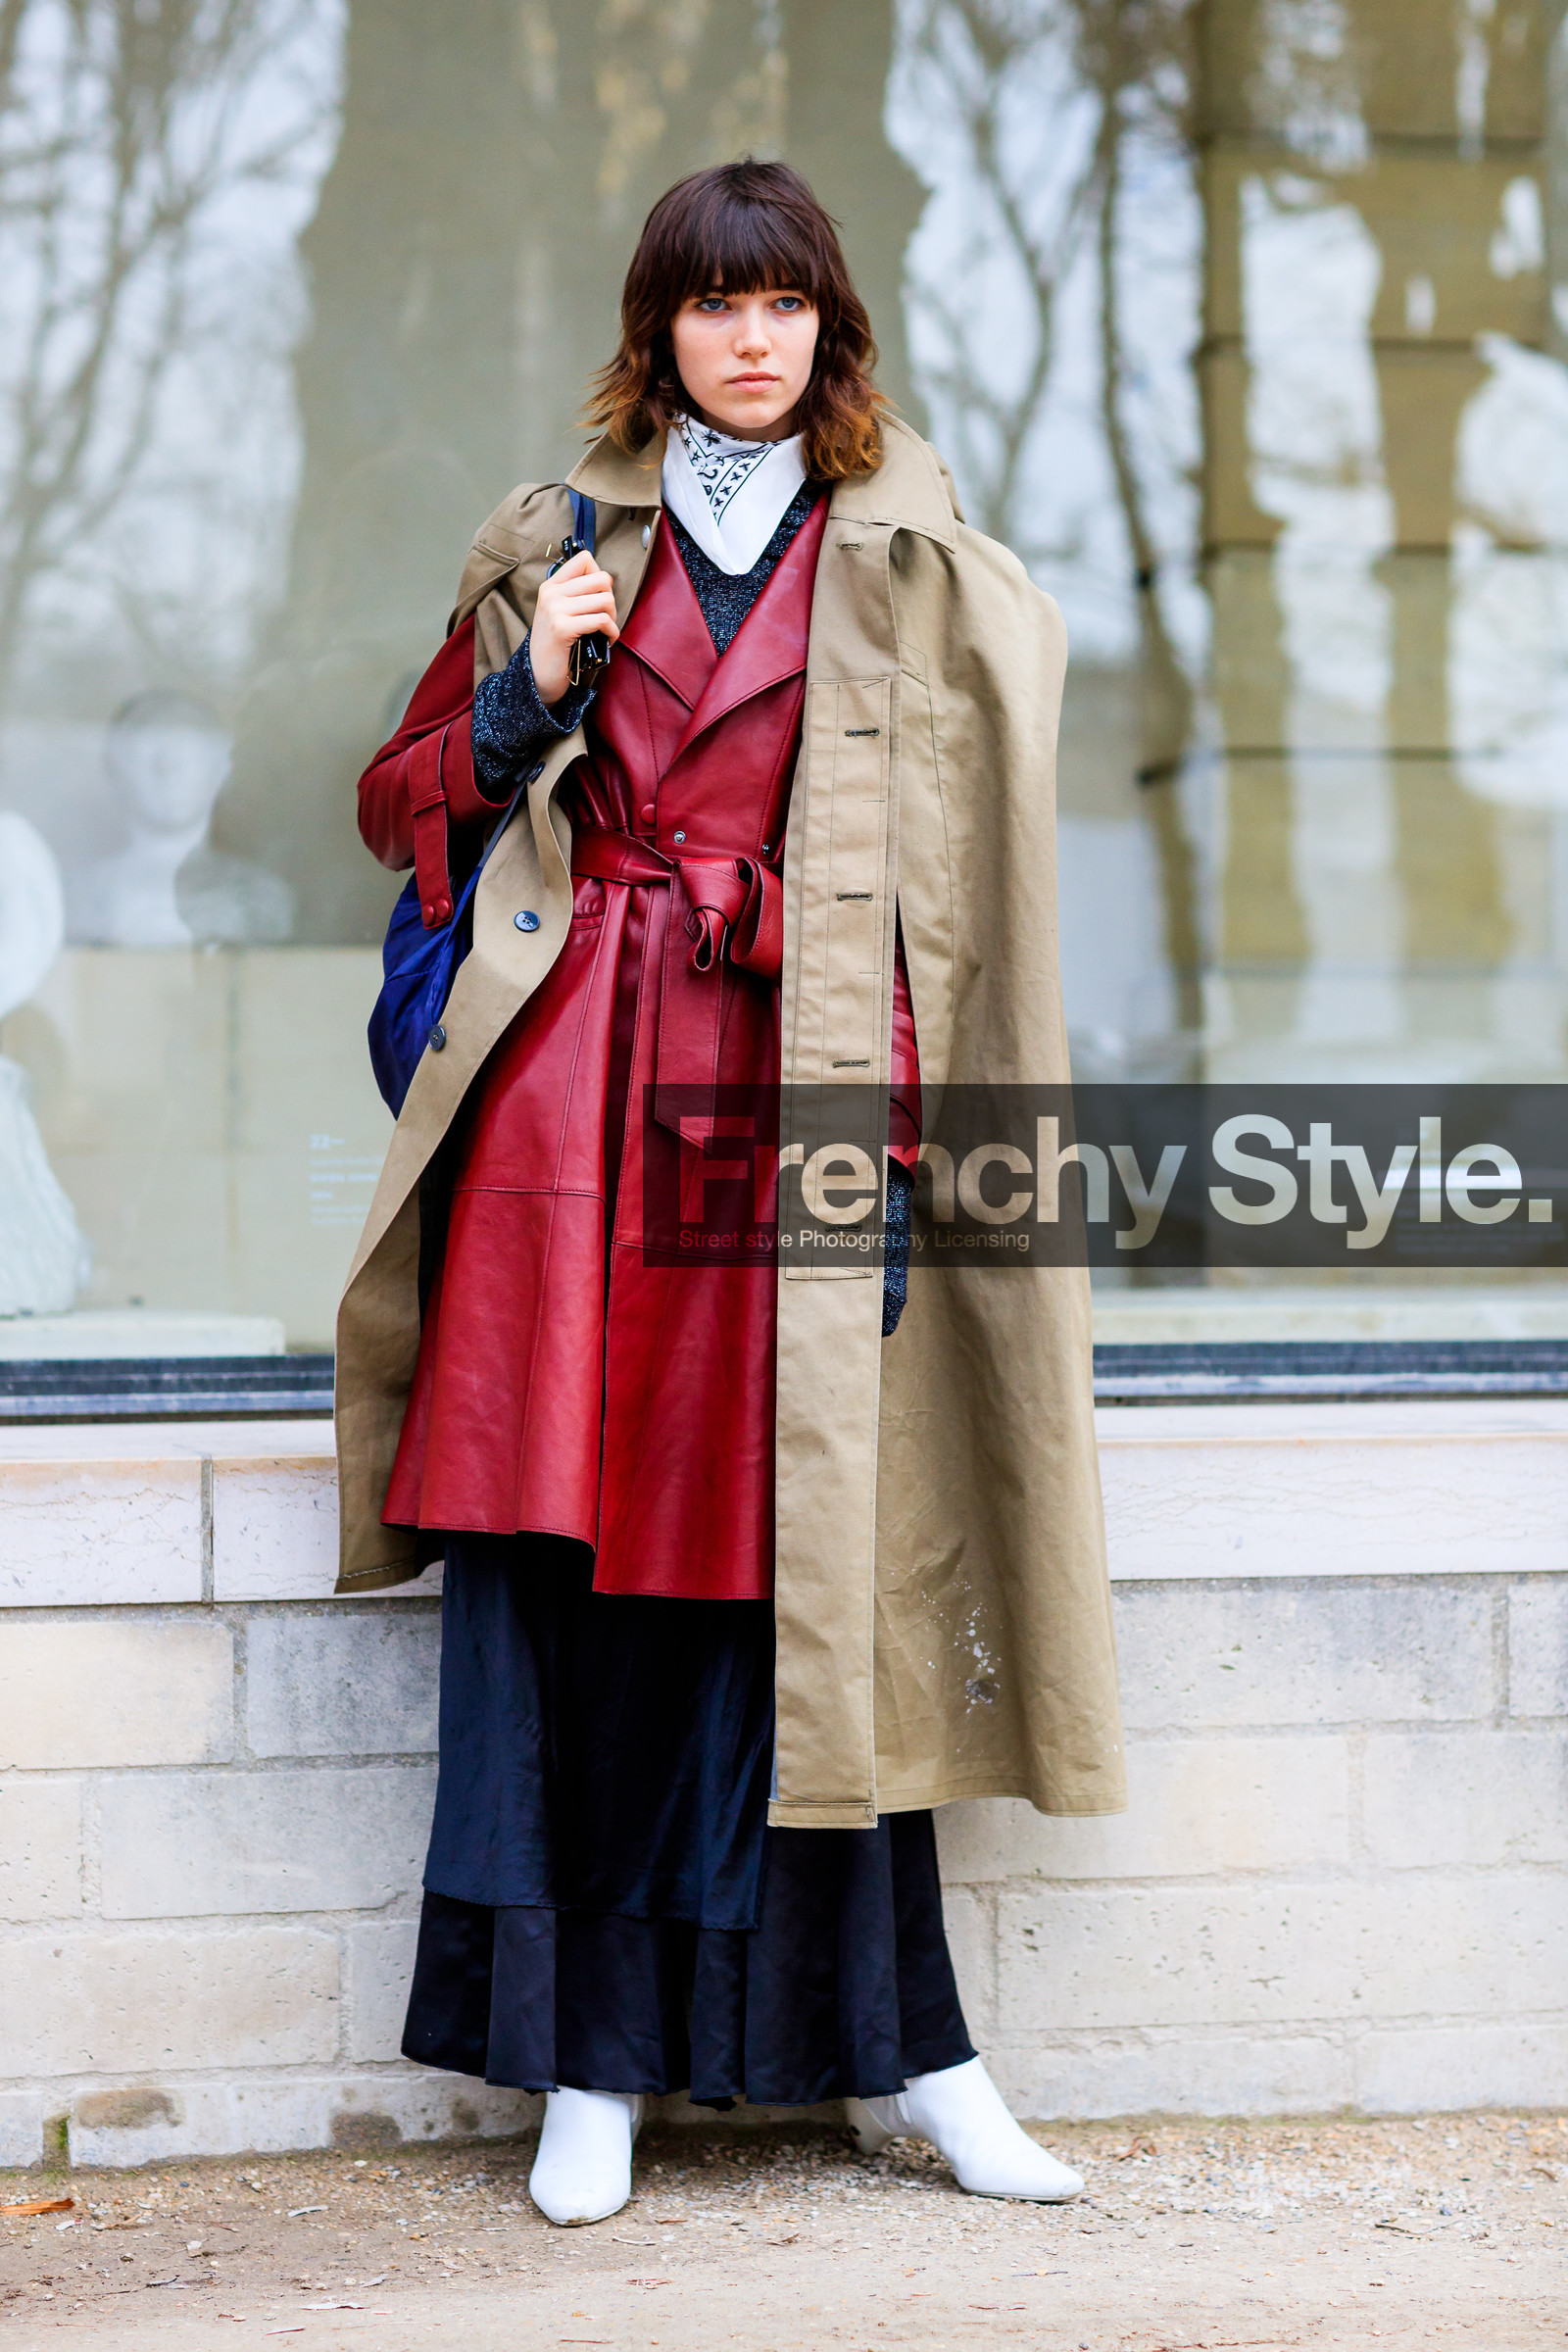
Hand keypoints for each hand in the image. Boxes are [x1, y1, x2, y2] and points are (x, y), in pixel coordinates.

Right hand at [530, 549, 619, 705]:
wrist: (538, 675)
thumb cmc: (556, 645)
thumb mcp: (560, 613)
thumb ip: (577, 594)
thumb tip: (606, 579)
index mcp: (551, 585)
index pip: (585, 559)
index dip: (600, 577)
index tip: (597, 597)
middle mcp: (551, 593)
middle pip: (601, 579)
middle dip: (611, 599)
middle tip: (605, 617)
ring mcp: (555, 609)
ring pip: (605, 600)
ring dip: (613, 618)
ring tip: (605, 630)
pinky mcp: (563, 628)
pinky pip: (601, 621)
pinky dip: (612, 632)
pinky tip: (607, 640)